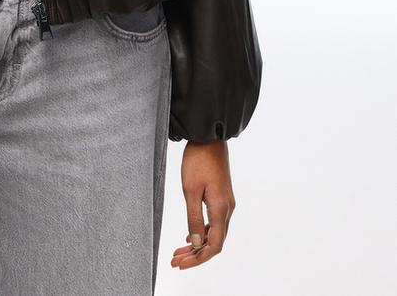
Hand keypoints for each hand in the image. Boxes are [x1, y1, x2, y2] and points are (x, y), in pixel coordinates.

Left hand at [170, 139, 235, 269]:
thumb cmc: (198, 160)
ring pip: (214, 232)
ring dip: (197, 244)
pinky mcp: (221, 196)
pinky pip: (214, 222)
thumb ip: (193, 218)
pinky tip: (190, 236)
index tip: (181, 264)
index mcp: (220, 209)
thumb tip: (196, 244)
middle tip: (176, 262)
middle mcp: (227, 209)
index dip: (198, 259)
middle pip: (214, 242)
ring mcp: (226, 202)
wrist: (209, 137)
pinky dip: (202, 232)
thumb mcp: (190, 190)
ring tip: (178, 252)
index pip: (214, 246)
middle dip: (195, 255)